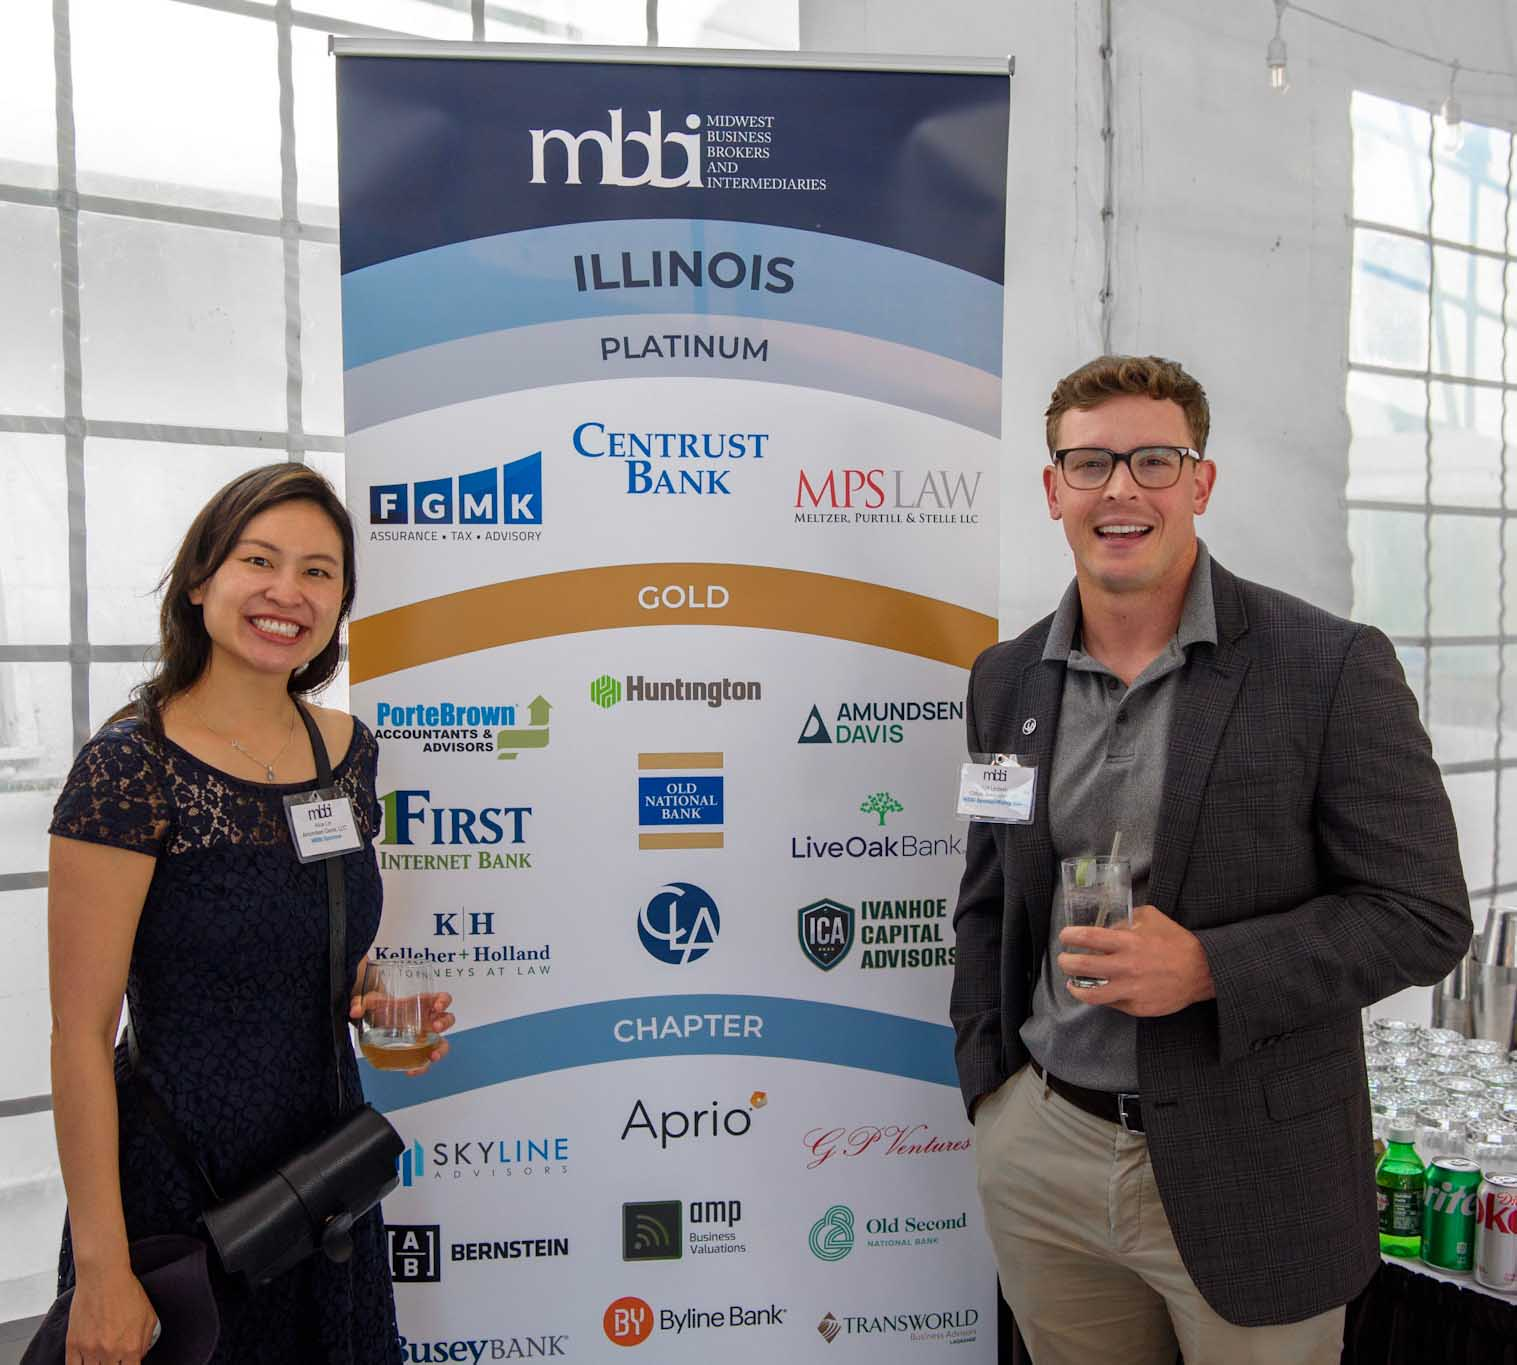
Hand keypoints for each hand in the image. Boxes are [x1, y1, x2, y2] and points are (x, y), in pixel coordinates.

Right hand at [67, 1263, 158, 1363]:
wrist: (103, 1277)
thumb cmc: (126, 1293)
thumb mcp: (148, 1316)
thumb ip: (145, 1341)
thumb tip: (139, 1356)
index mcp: (131, 1347)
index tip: (126, 1364)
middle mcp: (110, 1352)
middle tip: (113, 1360)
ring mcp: (89, 1350)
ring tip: (101, 1359)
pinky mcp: (73, 1345)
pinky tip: (85, 1362)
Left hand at [349, 989, 455, 1076]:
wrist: (375, 1020)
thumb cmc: (381, 1007)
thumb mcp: (372, 1000)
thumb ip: (362, 1002)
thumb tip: (355, 1010)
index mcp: (422, 1004)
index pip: (442, 999)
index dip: (444, 1001)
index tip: (438, 1005)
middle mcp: (427, 1020)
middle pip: (447, 1019)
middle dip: (444, 1023)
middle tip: (435, 1028)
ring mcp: (424, 1037)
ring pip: (442, 1042)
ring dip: (441, 1048)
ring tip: (433, 1055)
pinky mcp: (416, 1051)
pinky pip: (425, 1060)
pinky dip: (422, 1067)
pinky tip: (413, 1070)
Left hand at [1057, 904, 1215, 1015]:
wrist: (1203, 971)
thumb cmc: (1176, 941)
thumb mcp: (1151, 918)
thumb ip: (1125, 920)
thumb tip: (1105, 926)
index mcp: (1128, 942)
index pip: (1088, 938)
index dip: (1070, 936)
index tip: (1064, 936)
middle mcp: (1126, 967)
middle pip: (1082, 966)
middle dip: (1065, 962)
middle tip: (1064, 959)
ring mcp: (1131, 990)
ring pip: (1091, 994)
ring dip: (1075, 987)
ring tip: (1072, 983)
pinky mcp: (1137, 1007)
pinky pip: (1111, 1003)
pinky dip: (1103, 997)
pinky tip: (1100, 991)